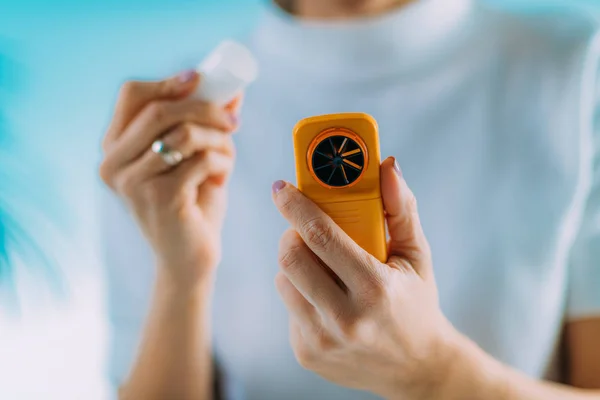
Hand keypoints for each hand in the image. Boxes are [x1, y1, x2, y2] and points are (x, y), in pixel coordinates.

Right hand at [100, 70, 239, 288]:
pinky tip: (223, 175)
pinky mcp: (159, 198)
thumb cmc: (190, 204)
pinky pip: (201, 160)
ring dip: (218, 139)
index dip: (167, 82)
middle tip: (234, 119)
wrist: (188, 258)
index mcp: (114, 148)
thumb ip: (203, 125)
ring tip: (228, 155)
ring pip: (184, 134)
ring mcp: (133, 182)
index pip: (132, 96)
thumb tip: (233, 90)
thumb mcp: (193, 158)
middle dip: (205, 107)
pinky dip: (222, 162)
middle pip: (160, 110)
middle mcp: (113, 163)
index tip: (201, 79)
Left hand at [272, 156, 459, 398]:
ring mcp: (322, 341)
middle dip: (292, 233)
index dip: (296, 206)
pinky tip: (326, 298)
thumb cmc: (417, 302)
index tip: (281, 187)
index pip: (321, 236)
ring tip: (323, 266)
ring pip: (284, 280)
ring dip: (296, 264)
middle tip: (305, 229)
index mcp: (375, 288)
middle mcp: (345, 319)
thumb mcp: (417, 255)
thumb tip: (387, 166)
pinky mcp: (307, 354)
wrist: (417, 369)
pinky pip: (288, 306)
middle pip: (291, 257)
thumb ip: (401, 208)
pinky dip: (300, 293)